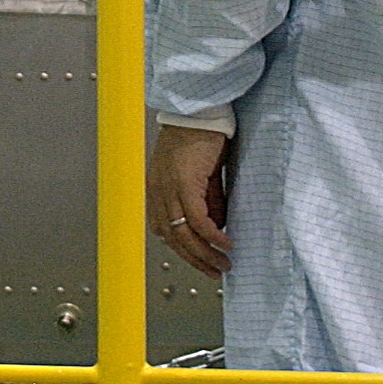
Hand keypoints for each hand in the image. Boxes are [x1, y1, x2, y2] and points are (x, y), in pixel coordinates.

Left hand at [147, 121, 231, 279]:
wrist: (198, 112)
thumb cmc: (200, 137)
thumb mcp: (202, 175)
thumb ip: (207, 200)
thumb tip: (217, 225)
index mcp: (157, 190)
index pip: (165, 231)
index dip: (183, 250)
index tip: (201, 262)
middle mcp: (158, 193)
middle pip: (173, 239)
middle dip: (196, 260)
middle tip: (215, 272)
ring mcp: (169, 190)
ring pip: (184, 235)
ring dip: (205, 254)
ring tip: (223, 265)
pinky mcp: (185, 184)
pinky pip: (198, 220)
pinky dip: (212, 236)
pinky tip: (225, 244)